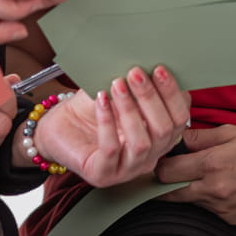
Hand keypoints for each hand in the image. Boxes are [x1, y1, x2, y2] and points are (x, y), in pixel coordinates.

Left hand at [34, 66, 189, 186]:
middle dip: (150, 98)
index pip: (178, 119)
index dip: (172, 94)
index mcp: (158, 138)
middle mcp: (148, 157)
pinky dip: (107, 122)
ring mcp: (126, 170)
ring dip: (130, 109)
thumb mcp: (117, 93)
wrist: (57, 128)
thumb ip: (136, 83)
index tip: (158, 68)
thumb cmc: (90, 111)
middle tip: (135, 73)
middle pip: (163, 131)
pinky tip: (101, 100)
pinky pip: (111, 150)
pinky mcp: (102, 175)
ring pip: (141, 143)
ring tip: (116, 85)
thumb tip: (149, 61)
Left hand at [156, 125, 235, 225]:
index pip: (166, 172)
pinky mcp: (233, 220)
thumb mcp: (235, 132)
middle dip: (164, 183)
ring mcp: (223, 209)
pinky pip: (210, 211)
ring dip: (189, 191)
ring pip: (190, 203)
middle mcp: (213, 190)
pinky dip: (210, 201)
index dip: (158, 165)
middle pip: (169, 193)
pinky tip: (224, 188)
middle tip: (168, 173)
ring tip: (204, 177)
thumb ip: (201, 137)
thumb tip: (177, 138)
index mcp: (211, 164)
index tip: (160, 160)